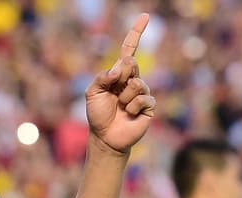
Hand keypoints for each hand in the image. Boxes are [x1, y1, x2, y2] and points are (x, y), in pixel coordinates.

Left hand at [85, 13, 154, 155]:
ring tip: (120, 107)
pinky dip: (132, 107)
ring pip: (137, 83)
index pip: (129, 49)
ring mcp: (142, 92)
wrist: (105, 138)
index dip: (136, 32)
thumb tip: (118, 69)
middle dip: (121, 76)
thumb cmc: (97, 115)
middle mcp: (132, 79)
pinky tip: (128, 114)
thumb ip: (102, 77)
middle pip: (131, 63)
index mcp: (119, 74)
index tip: (145, 16)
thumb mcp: (92, 93)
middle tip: (115, 90)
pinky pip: (143, 99)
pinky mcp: (149, 106)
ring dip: (124, 97)